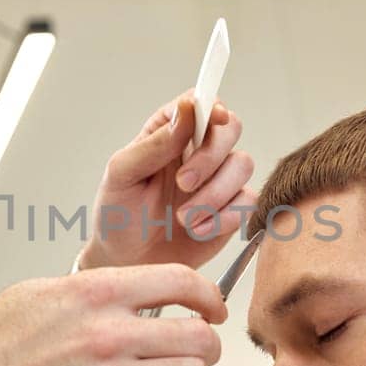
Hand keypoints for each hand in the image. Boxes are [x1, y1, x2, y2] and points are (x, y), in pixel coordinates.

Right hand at [0, 264, 226, 365]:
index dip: (208, 297)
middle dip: (201, 348)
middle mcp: (107, 334)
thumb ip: (95, 292)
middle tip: (186, 357)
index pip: (182, 282)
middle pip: (200, 337)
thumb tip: (141, 293)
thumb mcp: (38, 295)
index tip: (210, 310)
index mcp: (93, 293)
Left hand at [80, 92, 256, 270]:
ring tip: (183, 218)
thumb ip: (153, 143)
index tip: (213, 118)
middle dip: (210, 157)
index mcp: (169, 133)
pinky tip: (196, 230)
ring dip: (214, 194)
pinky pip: (248, 202)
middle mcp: (198, 150)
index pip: (199, 103)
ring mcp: (218, 179)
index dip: (211, 105)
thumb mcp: (122, 175)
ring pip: (243, 165)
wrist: (127, 262)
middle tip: (182, 183)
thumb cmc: (118, 215)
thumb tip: (186, 111)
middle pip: (230, 128)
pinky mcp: (232, 209)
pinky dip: (223, 218)